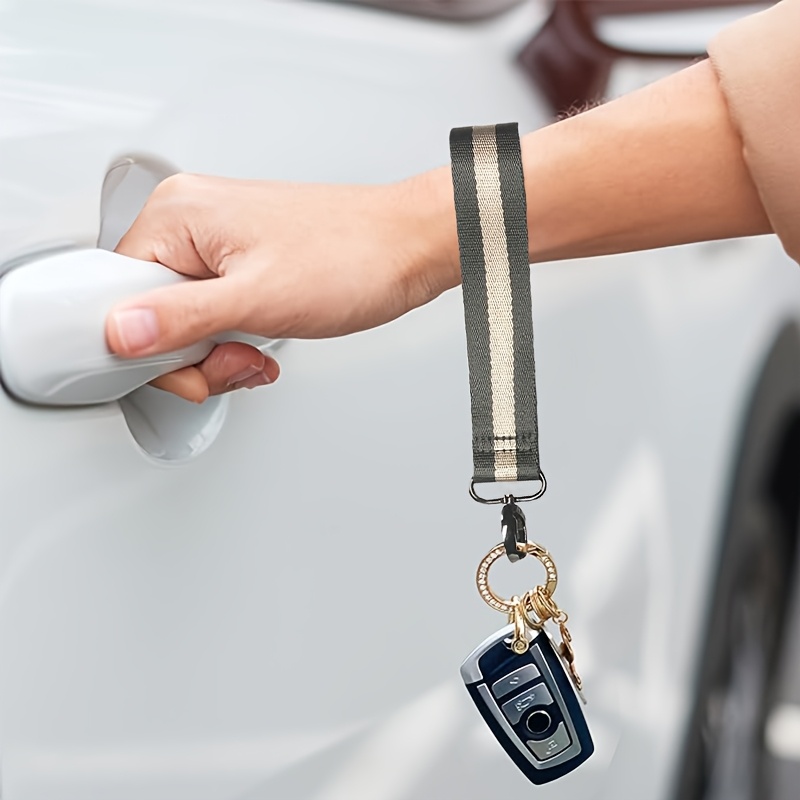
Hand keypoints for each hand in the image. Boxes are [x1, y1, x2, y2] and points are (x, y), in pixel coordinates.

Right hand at [108, 172, 459, 401]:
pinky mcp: (242, 257)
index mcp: (179, 214)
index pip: (116, 293)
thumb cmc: (352, 258)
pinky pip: (212, 308)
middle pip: (149, 308)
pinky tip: (262, 341)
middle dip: (193, 353)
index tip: (194, 365)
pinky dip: (233, 336)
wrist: (407, 248)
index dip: (150, 345)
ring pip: (183, 316)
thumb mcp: (258, 300)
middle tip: (236, 358)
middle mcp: (192, 218)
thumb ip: (182, 319)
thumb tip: (120, 332)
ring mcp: (218, 238)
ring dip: (218, 350)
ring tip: (257, 350)